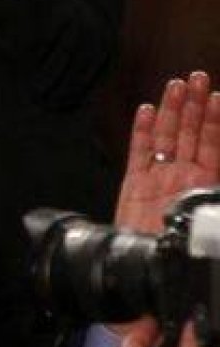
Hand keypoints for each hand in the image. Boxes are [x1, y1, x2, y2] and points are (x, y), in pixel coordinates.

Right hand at [115, 72, 219, 232]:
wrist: (147, 267)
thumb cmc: (181, 248)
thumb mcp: (209, 218)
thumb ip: (214, 197)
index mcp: (204, 183)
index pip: (212, 143)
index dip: (214, 120)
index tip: (217, 98)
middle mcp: (182, 176)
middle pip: (189, 133)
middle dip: (193, 104)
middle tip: (197, 79)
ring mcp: (159, 177)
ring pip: (166, 136)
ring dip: (171, 110)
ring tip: (176, 86)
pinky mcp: (135, 183)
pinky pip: (139, 151)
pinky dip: (142, 130)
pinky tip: (147, 112)